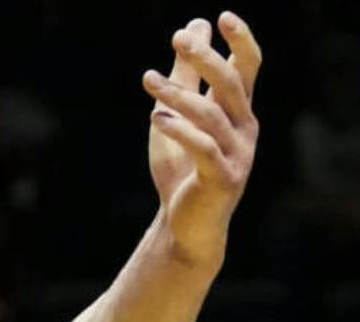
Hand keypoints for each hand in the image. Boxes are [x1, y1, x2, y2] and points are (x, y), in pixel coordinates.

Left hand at [142, 13, 261, 267]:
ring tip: (149, 81)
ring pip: (212, 115)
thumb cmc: (182, 168)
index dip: (240, 41)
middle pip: (231, 83)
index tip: (221, 17)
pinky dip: (180, 131)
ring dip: (179, 94)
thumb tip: (191, 28)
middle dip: (205, 58)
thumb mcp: (177, 117)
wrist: (184, 225)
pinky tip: (157, 119)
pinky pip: (203, 147)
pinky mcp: (223, 178)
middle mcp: (245, 128)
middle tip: (177, 39)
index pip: (247, 68)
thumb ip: (184, 77)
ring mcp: (237, 153)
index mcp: (238, 112)